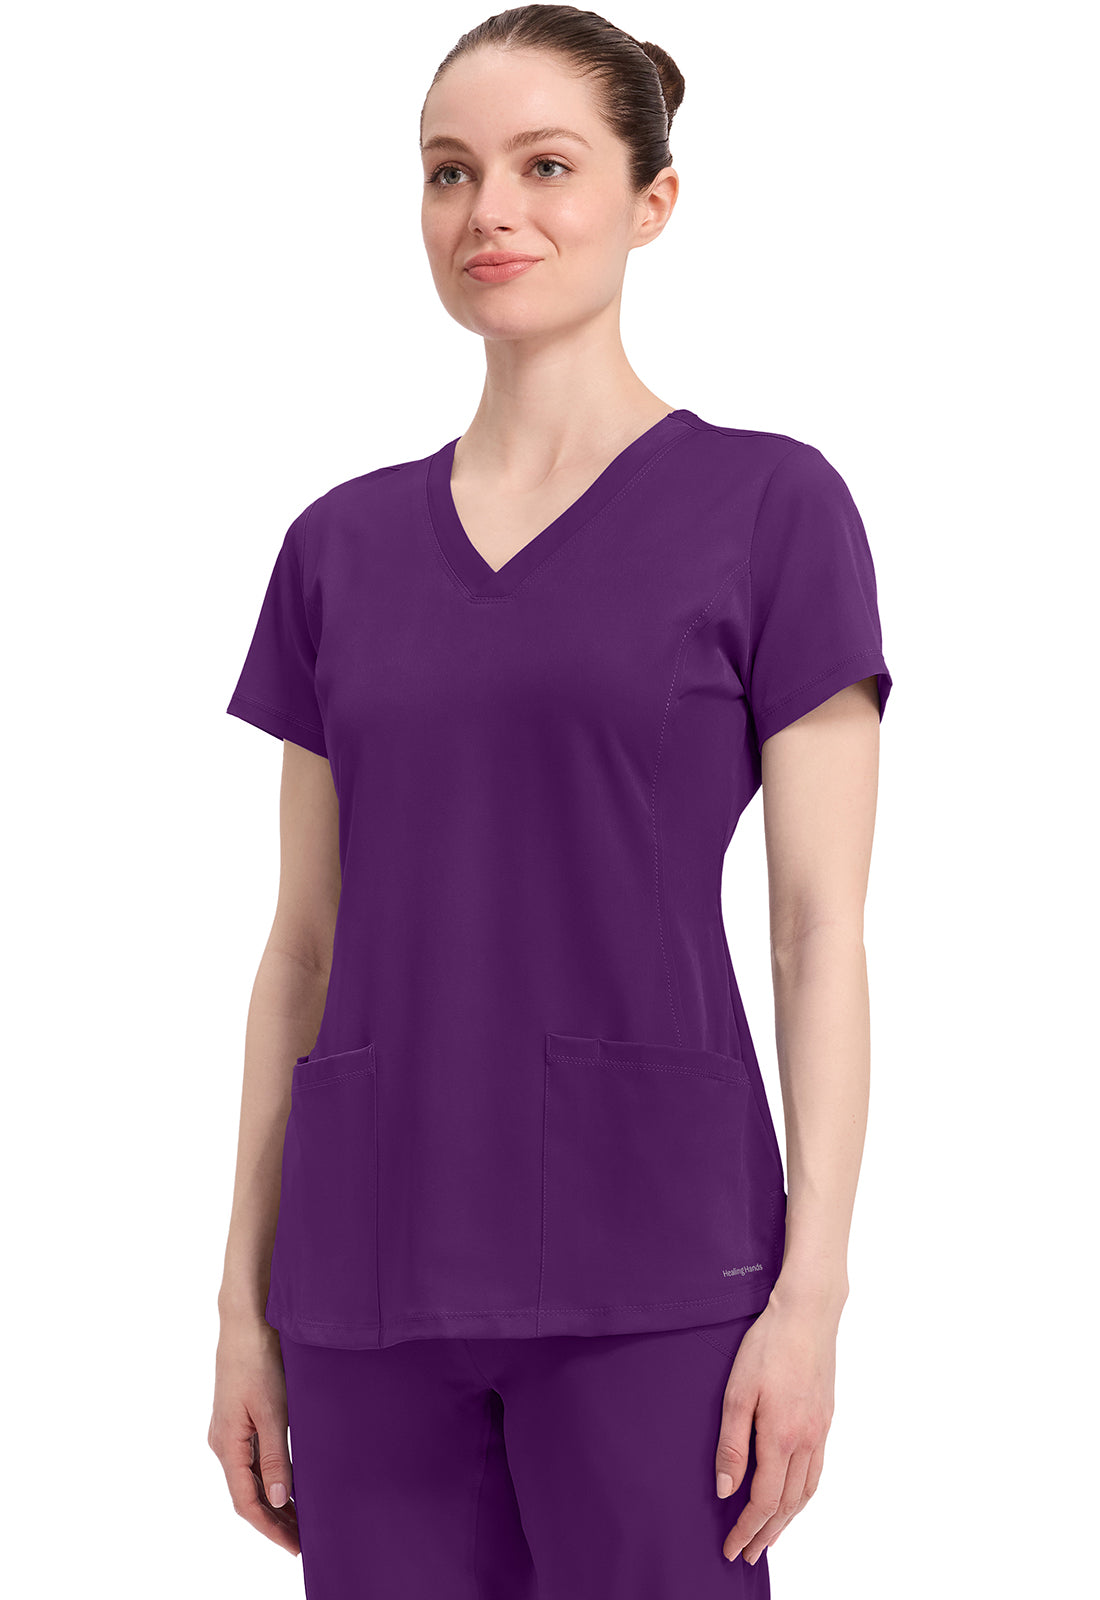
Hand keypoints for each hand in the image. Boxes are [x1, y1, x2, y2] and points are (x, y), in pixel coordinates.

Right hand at [208, 1312, 299, 1555]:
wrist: (246, 1321)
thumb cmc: (258, 1361)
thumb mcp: (272, 1411)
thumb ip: (275, 1457)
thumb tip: (278, 1500)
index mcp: (227, 1445)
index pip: (247, 1502)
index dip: (271, 1528)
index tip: (295, 1547)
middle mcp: (224, 1443)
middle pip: (249, 1494)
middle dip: (275, 1520)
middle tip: (304, 1540)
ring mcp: (230, 1431)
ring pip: (251, 1478)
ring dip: (274, 1500)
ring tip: (301, 1519)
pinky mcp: (239, 1418)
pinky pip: (253, 1459)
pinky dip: (271, 1477)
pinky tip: (289, 1482)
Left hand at [715, 1292, 838, 1564]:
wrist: (808, 1314)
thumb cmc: (767, 1346)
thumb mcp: (737, 1392)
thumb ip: (732, 1444)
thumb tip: (725, 1489)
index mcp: (781, 1437)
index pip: (763, 1500)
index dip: (745, 1529)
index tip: (730, 1548)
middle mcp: (806, 1441)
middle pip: (786, 1504)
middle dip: (766, 1534)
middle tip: (748, 1554)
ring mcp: (820, 1431)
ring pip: (806, 1492)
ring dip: (787, 1520)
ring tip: (769, 1536)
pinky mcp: (826, 1419)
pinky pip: (817, 1471)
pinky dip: (803, 1495)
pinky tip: (794, 1496)